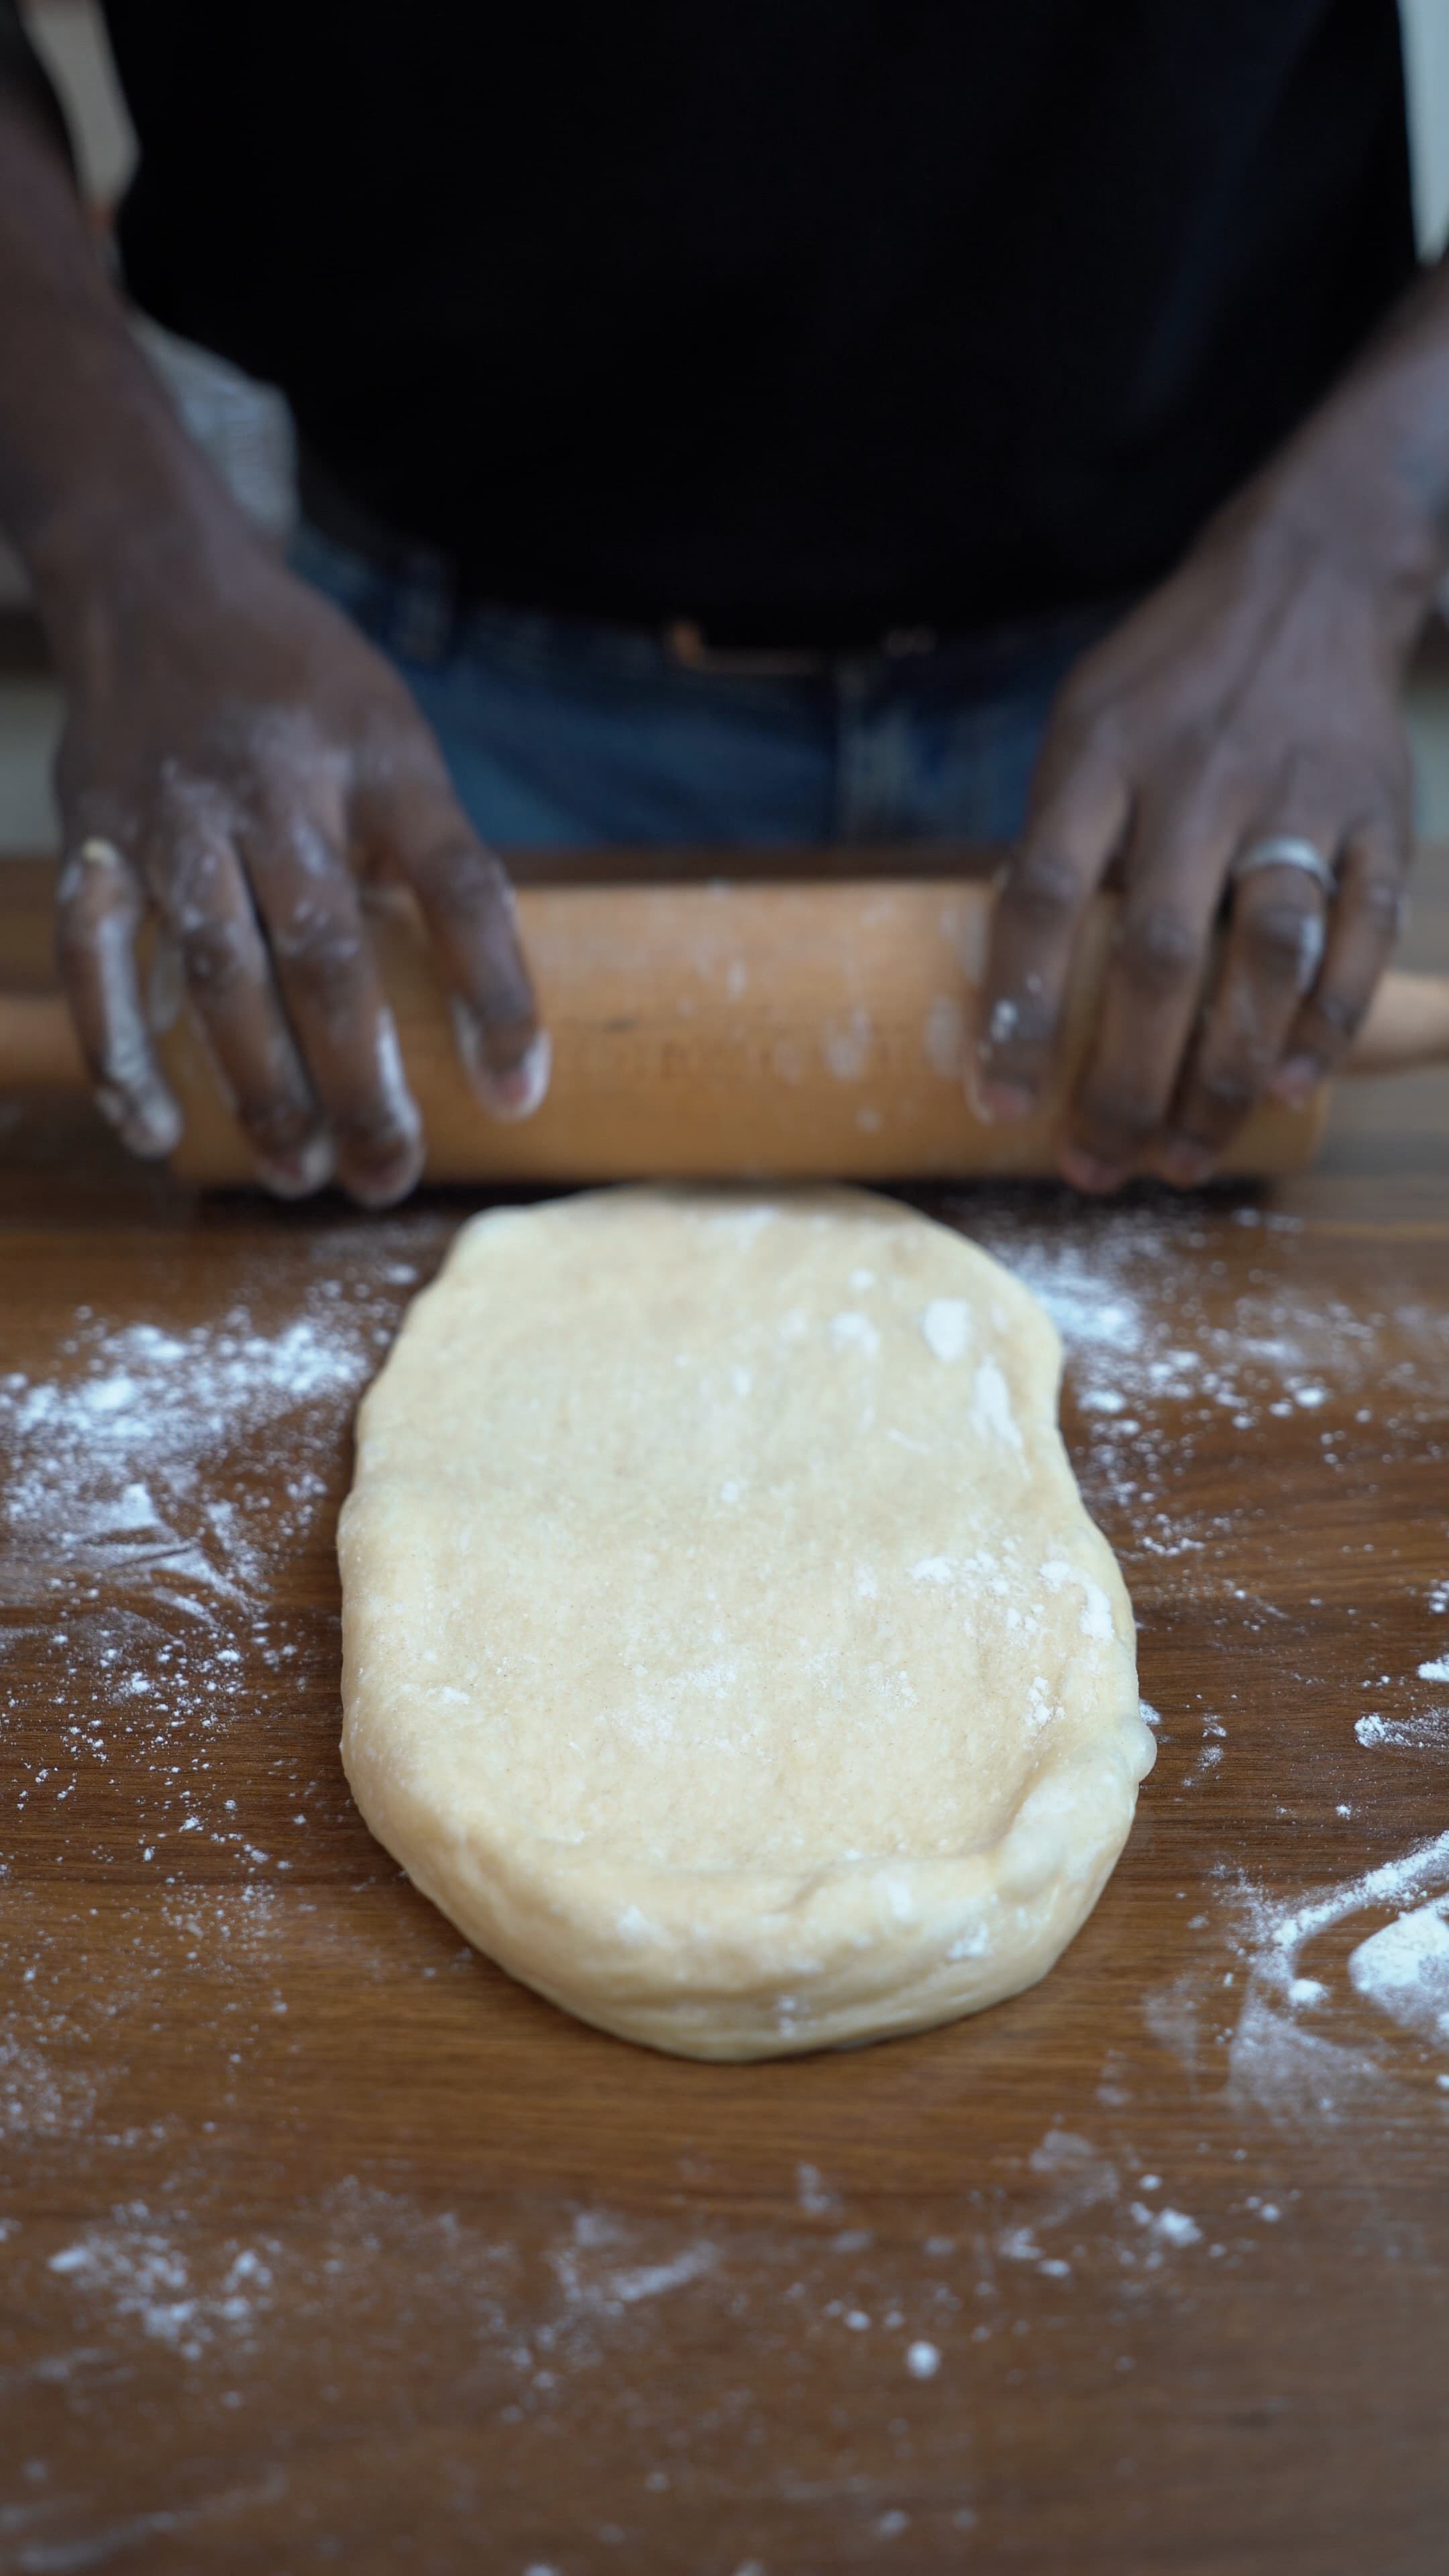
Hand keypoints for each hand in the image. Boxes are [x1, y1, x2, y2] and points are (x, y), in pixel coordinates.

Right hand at [50, 523, 545, 1202]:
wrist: (158, 579)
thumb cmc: (302, 688)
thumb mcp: (392, 740)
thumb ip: (422, 856)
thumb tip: (472, 1007)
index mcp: (381, 762)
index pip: (459, 886)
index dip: (495, 996)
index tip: (516, 1098)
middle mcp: (277, 787)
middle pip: (327, 956)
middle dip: (362, 1083)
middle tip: (388, 1176)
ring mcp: (175, 813)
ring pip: (218, 971)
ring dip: (258, 1087)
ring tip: (298, 1173)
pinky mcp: (92, 835)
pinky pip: (100, 961)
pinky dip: (122, 1053)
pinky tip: (159, 1132)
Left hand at [976, 495, 1416, 1189]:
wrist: (1309, 578)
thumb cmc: (1167, 684)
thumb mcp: (1082, 728)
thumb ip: (1059, 844)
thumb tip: (1021, 993)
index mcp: (1101, 755)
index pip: (1045, 898)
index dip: (1020, 1013)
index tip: (1001, 1107)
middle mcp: (1200, 777)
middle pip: (1159, 955)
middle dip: (1124, 1081)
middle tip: (1098, 1166)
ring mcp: (1299, 797)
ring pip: (1266, 958)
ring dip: (1223, 1075)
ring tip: (1186, 1156)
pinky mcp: (1380, 816)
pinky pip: (1362, 935)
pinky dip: (1328, 1021)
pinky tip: (1288, 1088)